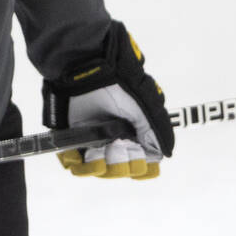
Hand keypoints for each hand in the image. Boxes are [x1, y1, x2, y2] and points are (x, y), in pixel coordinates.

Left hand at [42, 22, 173, 178]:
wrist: (86, 66)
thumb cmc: (118, 82)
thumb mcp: (146, 104)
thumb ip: (157, 130)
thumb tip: (165, 153)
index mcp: (134, 132)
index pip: (141, 162)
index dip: (142, 167)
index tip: (141, 162)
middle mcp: (114, 139)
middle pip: (120, 169)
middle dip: (121, 165)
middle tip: (118, 148)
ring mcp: (91, 139)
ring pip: (97, 169)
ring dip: (99, 167)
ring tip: (99, 154)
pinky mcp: (70, 137)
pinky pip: (71, 161)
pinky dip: (76, 164)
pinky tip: (79, 157)